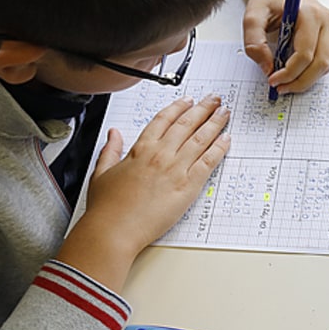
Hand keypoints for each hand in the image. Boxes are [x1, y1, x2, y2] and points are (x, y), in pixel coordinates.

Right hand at [55, 95, 229, 289]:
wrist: (114, 230)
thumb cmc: (107, 208)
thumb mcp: (101, 173)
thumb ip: (109, 150)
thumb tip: (114, 133)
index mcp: (140, 149)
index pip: (163, 120)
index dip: (178, 107)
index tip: (188, 100)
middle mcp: (160, 154)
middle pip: (187, 124)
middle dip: (203, 108)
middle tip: (215, 99)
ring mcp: (176, 169)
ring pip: (201, 138)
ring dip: (215, 122)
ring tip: (225, 112)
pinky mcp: (188, 186)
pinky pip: (208, 161)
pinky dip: (219, 148)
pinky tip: (227, 139)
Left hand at [242, 0, 328, 95]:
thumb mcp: (252, 15)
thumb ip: (254, 42)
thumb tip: (267, 68)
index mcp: (309, 13)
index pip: (304, 53)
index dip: (288, 72)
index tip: (271, 79)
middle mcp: (325, 20)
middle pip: (320, 63)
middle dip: (300, 81)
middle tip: (280, 88)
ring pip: (324, 65)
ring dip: (305, 79)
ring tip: (285, 83)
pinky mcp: (327, 34)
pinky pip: (322, 59)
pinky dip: (308, 71)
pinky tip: (292, 73)